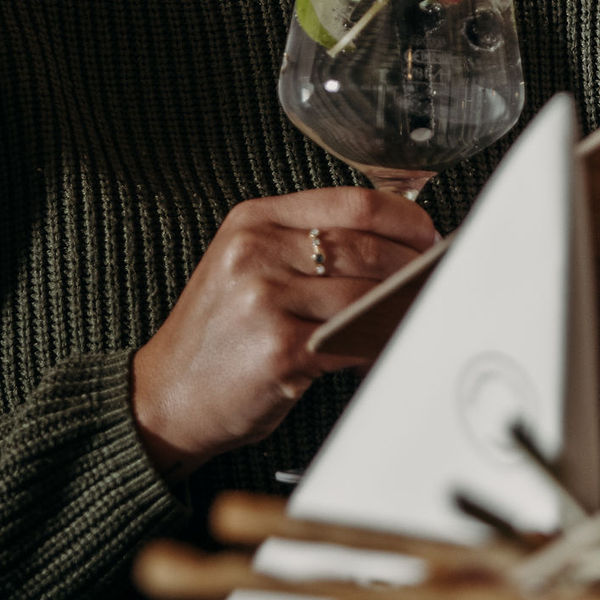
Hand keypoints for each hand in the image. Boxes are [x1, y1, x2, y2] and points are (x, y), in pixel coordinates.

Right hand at [131, 188, 438, 480]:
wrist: (166, 397)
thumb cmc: (218, 336)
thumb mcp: (247, 267)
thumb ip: (307, 247)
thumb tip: (395, 245)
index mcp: (253, 221)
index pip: (350, 203)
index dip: (402, 217)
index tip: (428, 234)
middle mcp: (256, 252)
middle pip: (364, 246)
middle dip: (411, 264)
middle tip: (433, 277)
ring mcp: (266, 299)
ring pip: (365, 294)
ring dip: (401, 305)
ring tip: (418, 310)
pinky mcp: (280, 349)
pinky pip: (353, 341)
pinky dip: (379, 343)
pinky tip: (386, 344)